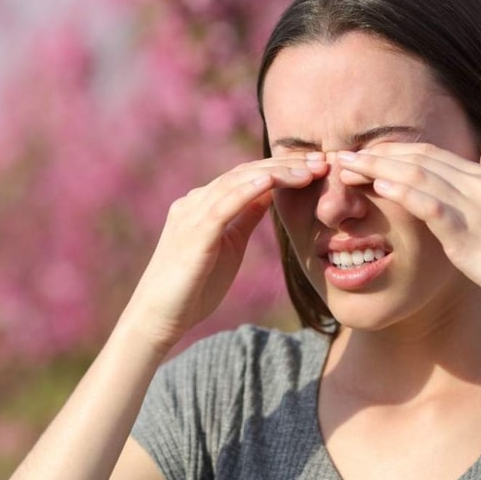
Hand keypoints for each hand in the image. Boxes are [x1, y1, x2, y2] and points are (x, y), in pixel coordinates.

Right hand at [123, 153, 328, 348]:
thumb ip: (244, 218)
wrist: (158, 317)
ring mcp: (191, 216)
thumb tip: (269, 194)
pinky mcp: (192, 236)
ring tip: (307, 171)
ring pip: (236, 184)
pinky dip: (247, 191)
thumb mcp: (228, 245)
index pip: (246, 177)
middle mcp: (194, 203)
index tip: (317, 168)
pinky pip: (222, 207)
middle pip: (244, 173)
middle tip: (322, 161)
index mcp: (203, 205)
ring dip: (275, 174)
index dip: (282, 169)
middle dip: (285, 166)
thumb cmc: (193, 287)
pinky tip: (271, 183)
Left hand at [333, 140, 480, 323]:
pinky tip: (378, 186)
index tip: (362, 152)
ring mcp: (474, 206)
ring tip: (345, 167)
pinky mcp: (467, 232)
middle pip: (418, 159)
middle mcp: (478, 184)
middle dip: (376, 154)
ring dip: (378, 168)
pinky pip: (431, 205)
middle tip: (339, 155)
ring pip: (418, 175)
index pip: (431, 154)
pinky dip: (404, 192)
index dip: (394, 151)